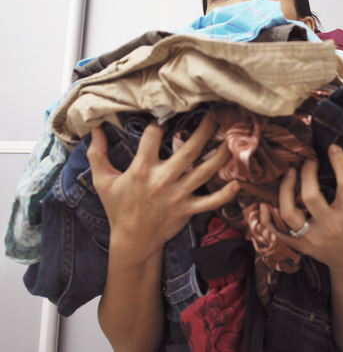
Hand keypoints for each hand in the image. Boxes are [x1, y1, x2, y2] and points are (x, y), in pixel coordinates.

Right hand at [86, 115, 238, 262]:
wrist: (132, 241)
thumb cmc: (118, 208)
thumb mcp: (102, 181)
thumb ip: (97, 155)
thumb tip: (94, 129)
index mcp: (141, 170)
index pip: (151, 138)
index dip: (158, 124)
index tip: (166, 113)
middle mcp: (162, 180)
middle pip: (188, 151)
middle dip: (204, 131)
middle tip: (215, 115)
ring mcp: (178, 195)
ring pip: (204, 172)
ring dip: (220, 156)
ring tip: (231, 140)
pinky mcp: (188, 210)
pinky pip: (211, 202)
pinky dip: (225, 194)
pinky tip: (238, 183)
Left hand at [258, 144, 342, 276]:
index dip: (339, 162)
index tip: (333, 148)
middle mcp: (330, 226)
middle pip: (310, 196)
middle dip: (307, 172)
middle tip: (308, 161)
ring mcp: (312, 237)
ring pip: (289, 213)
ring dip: (285, 189)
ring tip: (289, 174)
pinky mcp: (300, 246)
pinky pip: (277, 232)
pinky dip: (267, 219)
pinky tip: (265, 204)